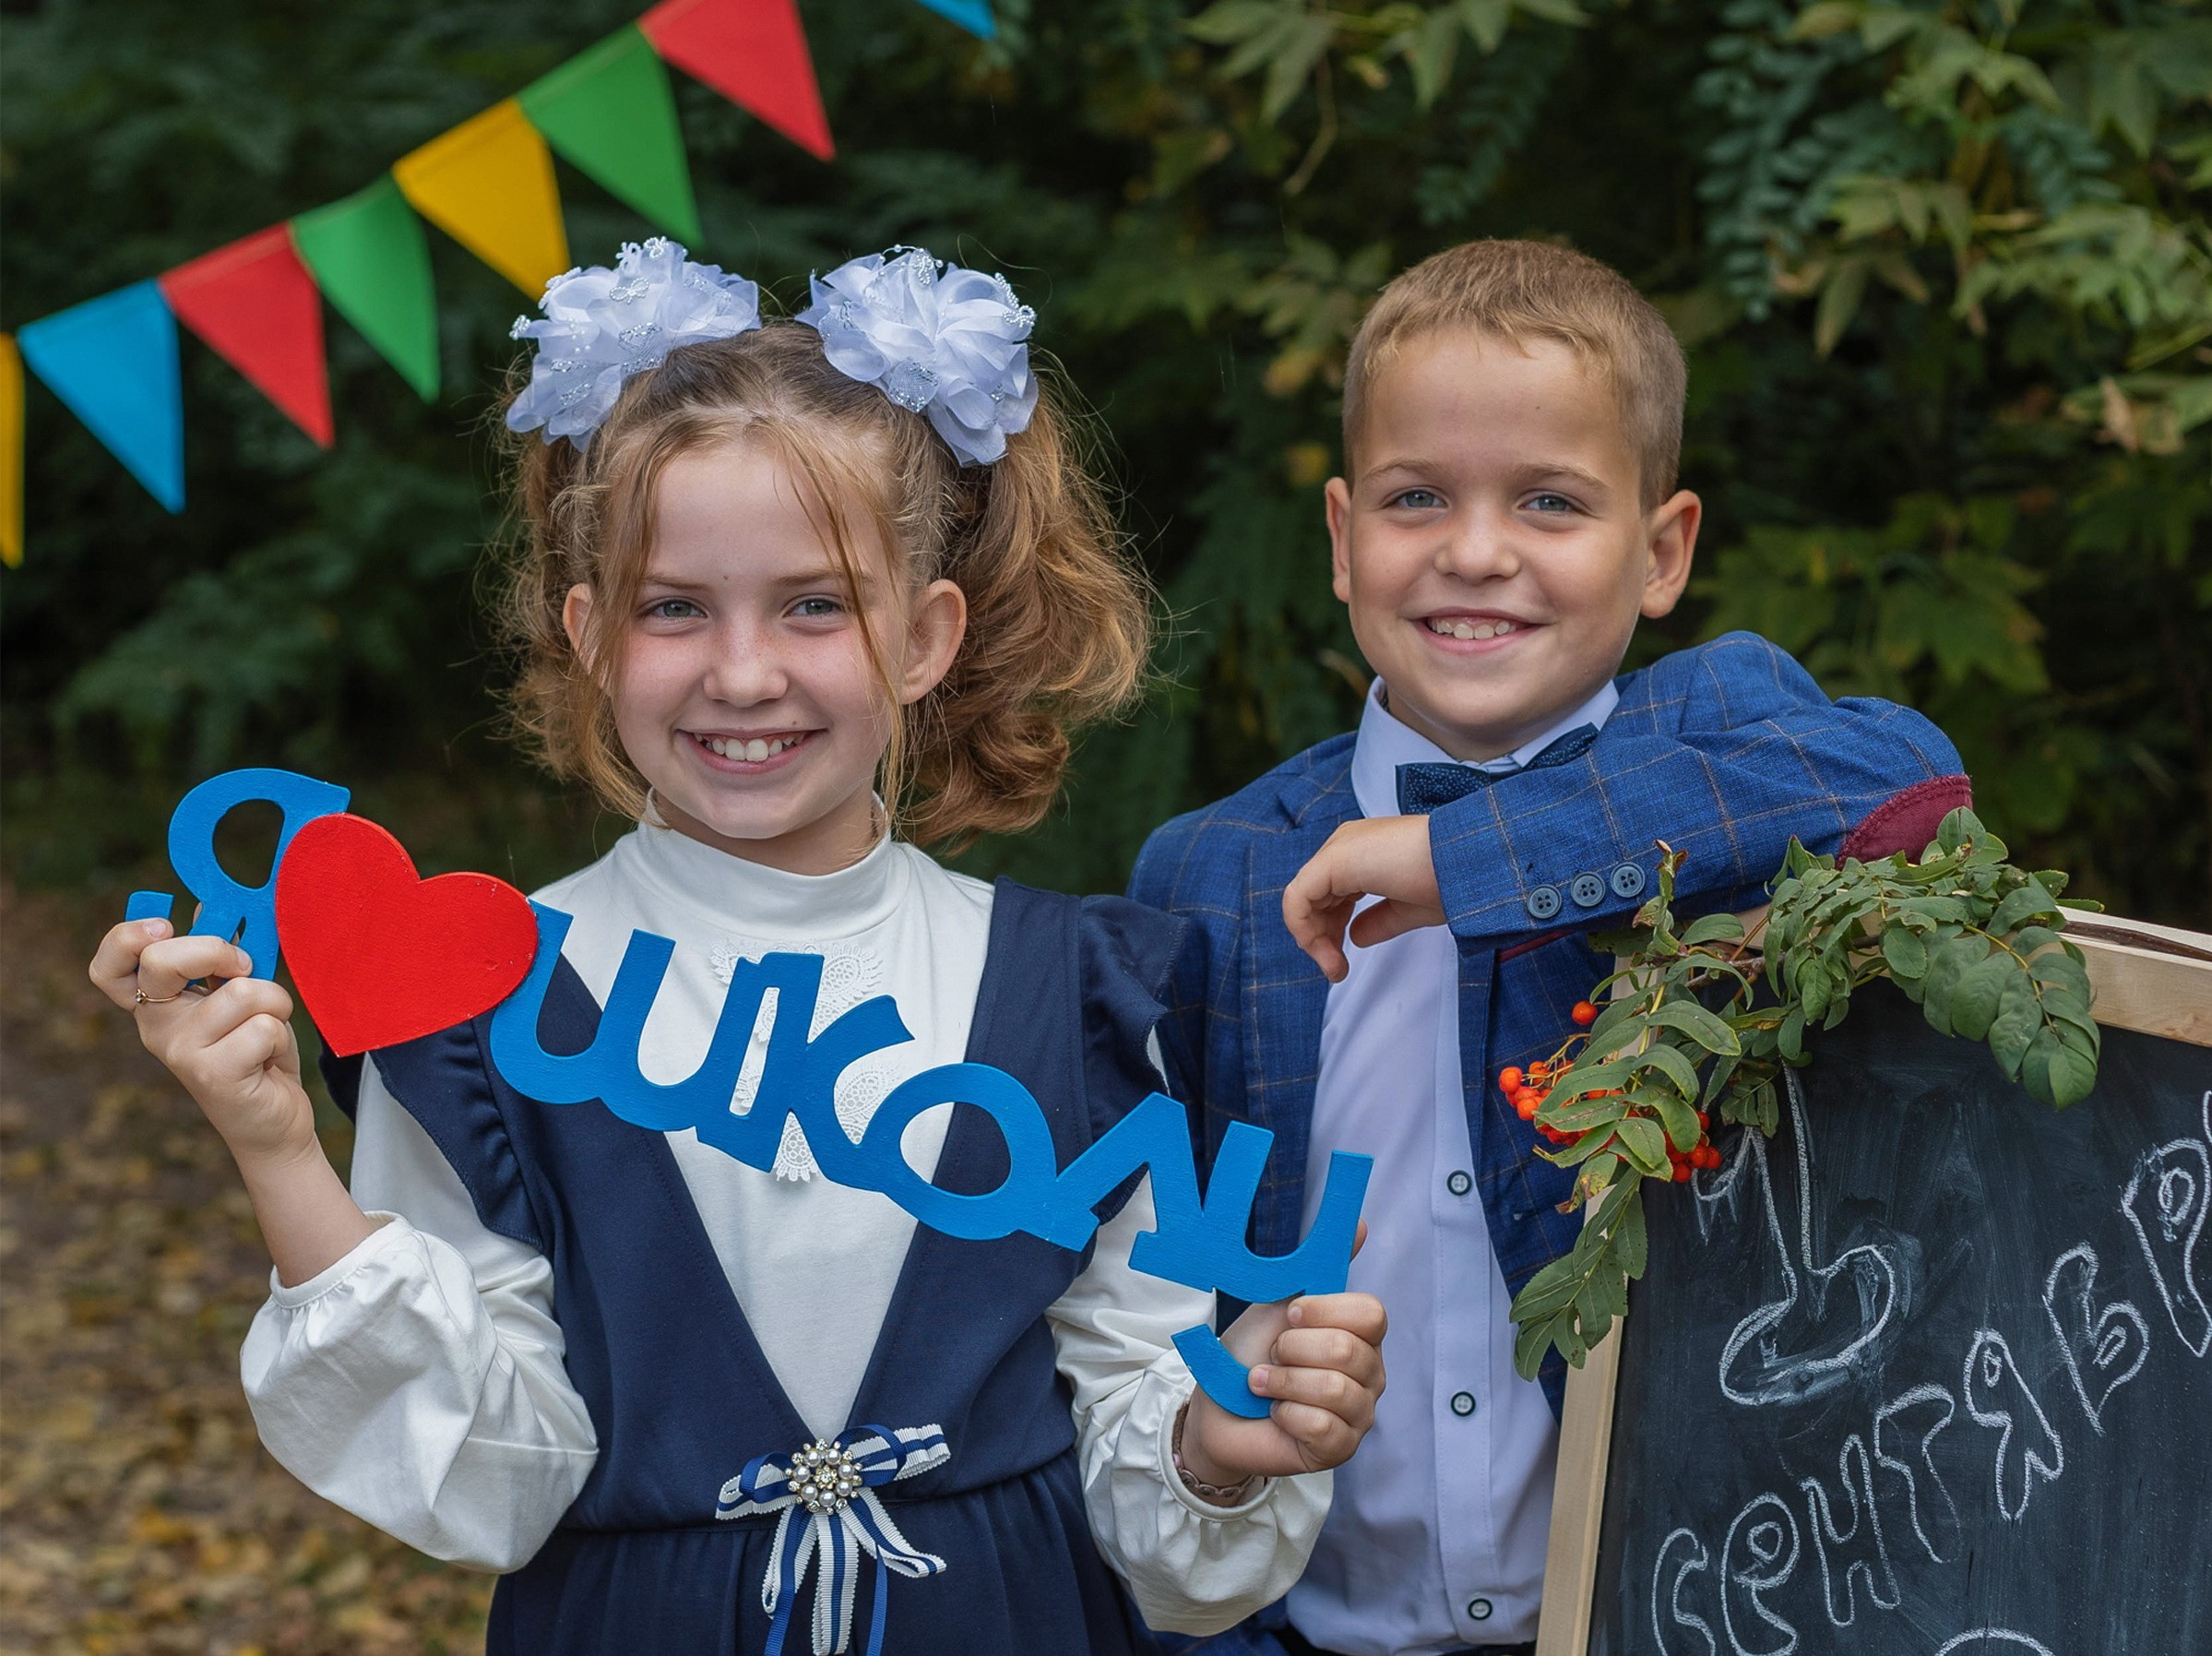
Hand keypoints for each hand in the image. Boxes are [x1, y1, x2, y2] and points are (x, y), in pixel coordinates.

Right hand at [89, 918, 316, 1166]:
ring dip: (273, 1002)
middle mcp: (157, 1027)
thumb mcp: (239, 995)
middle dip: (216, 949)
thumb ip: (222, 957)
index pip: (109, 968)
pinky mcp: (212, 1074)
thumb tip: (211, 904)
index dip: (124, 938)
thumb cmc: (257, 1051)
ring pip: (239, 991)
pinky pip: (263, 1025)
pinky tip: (268, 1059)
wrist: (274, 1121)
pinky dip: (281, 1035)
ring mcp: (180, 1052)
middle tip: (245, 966)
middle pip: (162, 962)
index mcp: (156, 1005)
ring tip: (268, 1029)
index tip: (164, 923)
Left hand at [1180, 1227, 1387, 1492]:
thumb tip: (1361, 1223)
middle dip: (1294, 1349)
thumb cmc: (1248, 1353)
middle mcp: (1369, 1374)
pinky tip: (1276, 1413)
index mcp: (1359, 1335)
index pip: (1371, 1314)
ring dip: (1284, 1382)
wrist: (1215, 1408)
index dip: (1326, 1311)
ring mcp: (1358, 1414)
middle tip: (1272, 1355)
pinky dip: (1288, 1414)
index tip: (1290, 1314)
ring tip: (1262, 1383)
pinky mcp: (1340, 1450)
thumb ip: (1321, 1266)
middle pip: (1349, 1350)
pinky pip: (1324, 1427)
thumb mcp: (1278, 1301)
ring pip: (1336, 1389)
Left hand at [1282, 815, 1445, 981]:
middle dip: (1320, 939)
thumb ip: (1378, 920)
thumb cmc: (1451, 880)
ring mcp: (1339, 850)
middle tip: (1337, 969)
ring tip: (1335, 967)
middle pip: (1314, 898)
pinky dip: (1304, 929)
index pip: (1331, 894)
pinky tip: (1326, 952)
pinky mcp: (1334, 860)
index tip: (1344, 962)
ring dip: (1313, 940)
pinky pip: (1298, 898)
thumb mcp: (1409, 908)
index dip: (1331, 930)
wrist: (1466, 865)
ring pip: (1302, 899)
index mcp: (1365, 852)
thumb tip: (1355, 936)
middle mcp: (1348, 845)